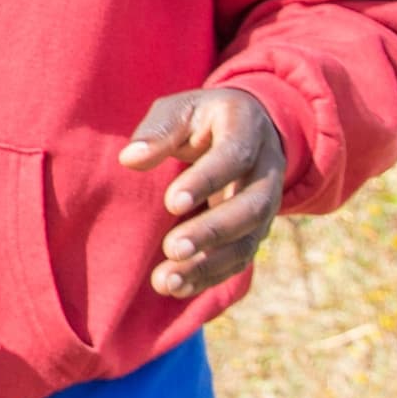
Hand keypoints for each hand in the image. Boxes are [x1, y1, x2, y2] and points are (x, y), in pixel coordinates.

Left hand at [118, 88, 285, 298]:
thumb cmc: (201, 119)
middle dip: (212, 231)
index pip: (234, 157)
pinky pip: (240, 259)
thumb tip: (130, 159)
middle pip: (250, 207)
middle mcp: (266, 171)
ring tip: (167, 281)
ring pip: (248, 241)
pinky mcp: (255, 231)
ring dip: (209, 265)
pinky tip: (178, 288)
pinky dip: (210, 277)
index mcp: (246, 130)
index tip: (172, 202)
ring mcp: (266, 205)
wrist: (248, 129)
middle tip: (173, 248)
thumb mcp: (180, 109)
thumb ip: (159, 131)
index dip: (207, 181)